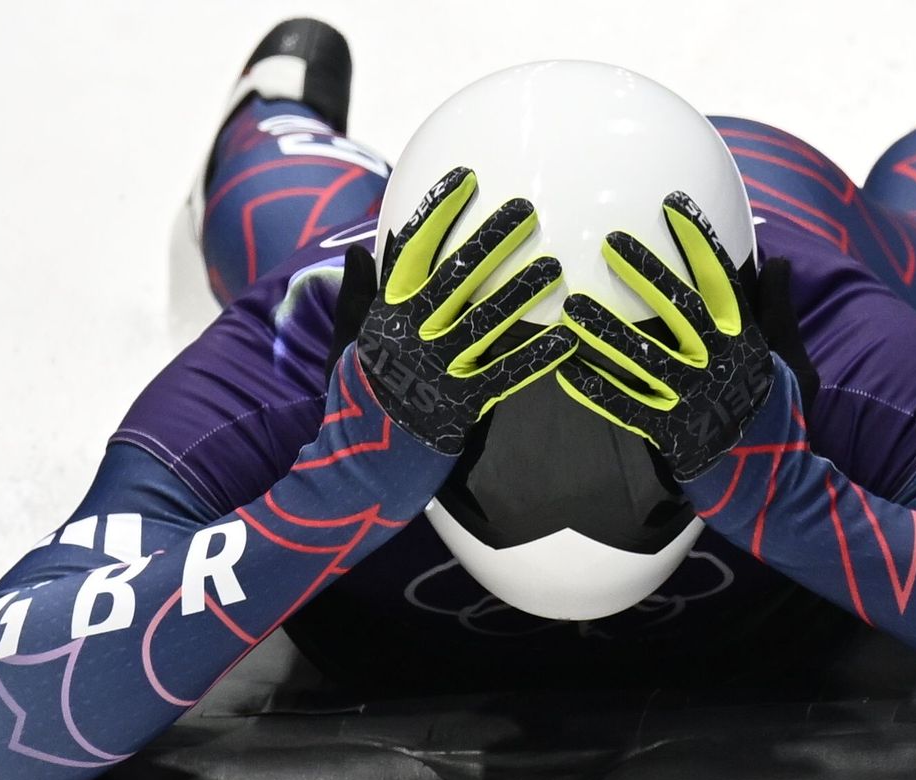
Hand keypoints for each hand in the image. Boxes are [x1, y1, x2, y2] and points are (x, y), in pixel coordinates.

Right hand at [336, 167, 575, 454]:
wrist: (359, 464)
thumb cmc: (360, 397)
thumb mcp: (348, 341)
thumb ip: (359, 294)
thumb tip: (360, 246)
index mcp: (386, 312)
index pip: (412, 251)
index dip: (438, 213)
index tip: (466, 179)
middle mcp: (410, 335)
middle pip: (456, 278)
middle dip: (491, 240)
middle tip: (526, 209)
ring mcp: (437, 369)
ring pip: (485, 322)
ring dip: (522, 292)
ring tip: (554, 265)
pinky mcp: (460, 405)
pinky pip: (505, 375)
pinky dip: (536, 358)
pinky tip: (566, 340)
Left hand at [554, 193, 774, 479]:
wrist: (772, 480)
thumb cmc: (780, 412)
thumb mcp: (791, 357)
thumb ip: (778, 308)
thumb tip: (779, 260)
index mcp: (746, 340)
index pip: (721, 281)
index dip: (697, 242)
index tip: (672, 205)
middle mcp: (719, 363)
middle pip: (678, 309)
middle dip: (645, 273)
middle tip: (612, 241)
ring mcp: (692, 398)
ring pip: (643, 357)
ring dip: (605, 331)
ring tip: (573, 307)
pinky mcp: (671, 432)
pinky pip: (626, 406)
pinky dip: (596, 389)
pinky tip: (567, 368)